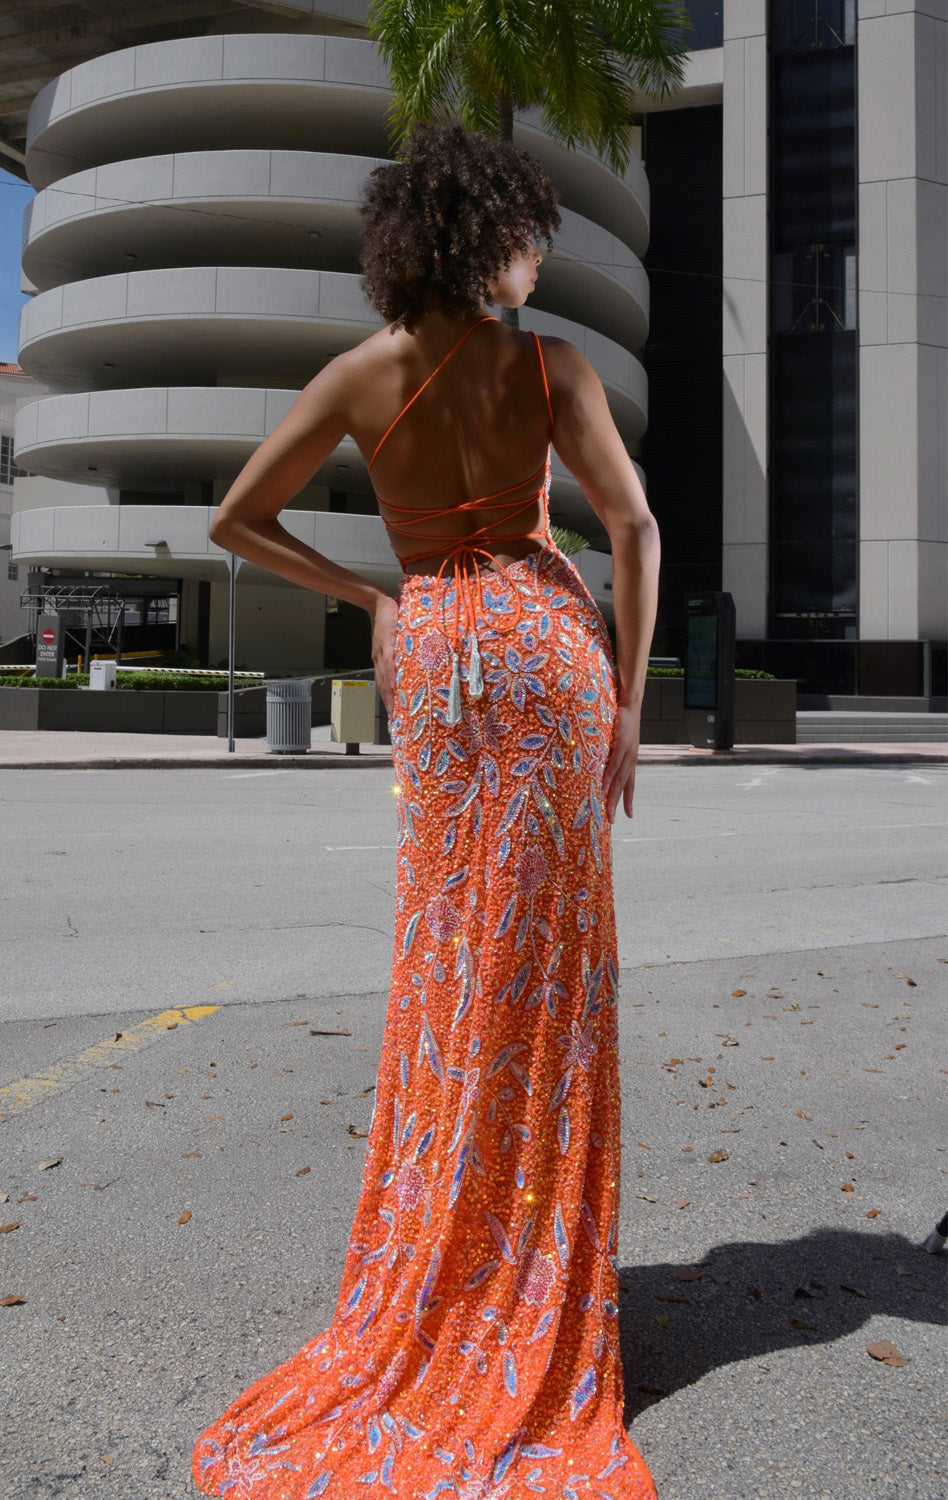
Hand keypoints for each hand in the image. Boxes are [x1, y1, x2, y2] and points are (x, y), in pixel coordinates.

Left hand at [370, 593, 398, 715]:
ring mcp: (382, 653)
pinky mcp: (387, 644)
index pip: (384, 685)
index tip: (393, 716)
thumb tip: (412, 664)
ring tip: (395, 710)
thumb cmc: (389, 620)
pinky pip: (389, 664)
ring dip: (390, 696)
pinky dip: (391, 676)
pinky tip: (395, 687)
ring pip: (385, 679)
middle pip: (383, 687)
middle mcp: (379, 660)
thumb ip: (399, 652)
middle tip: (395, 721)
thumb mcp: (393, 640)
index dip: (388, 701)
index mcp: (381, 661)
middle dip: (389, 705)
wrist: (379, 603)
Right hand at [602, 702, 640, 822]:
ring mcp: (628, 752)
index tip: (629, 816)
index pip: (630, 784)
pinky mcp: (622, 744)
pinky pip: (614, 764)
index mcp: (630, 759)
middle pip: (624, 787)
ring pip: (619, 779)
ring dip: (612, 795)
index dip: (629, 800)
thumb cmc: (622, 719)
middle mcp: (631, 759)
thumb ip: (611, 752)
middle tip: (611, 821)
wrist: (630, 703)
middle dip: (617, 804)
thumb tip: (600, 762)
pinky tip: (603, 787)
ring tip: (606, 810)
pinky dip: (608, 776)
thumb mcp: (617, 740)